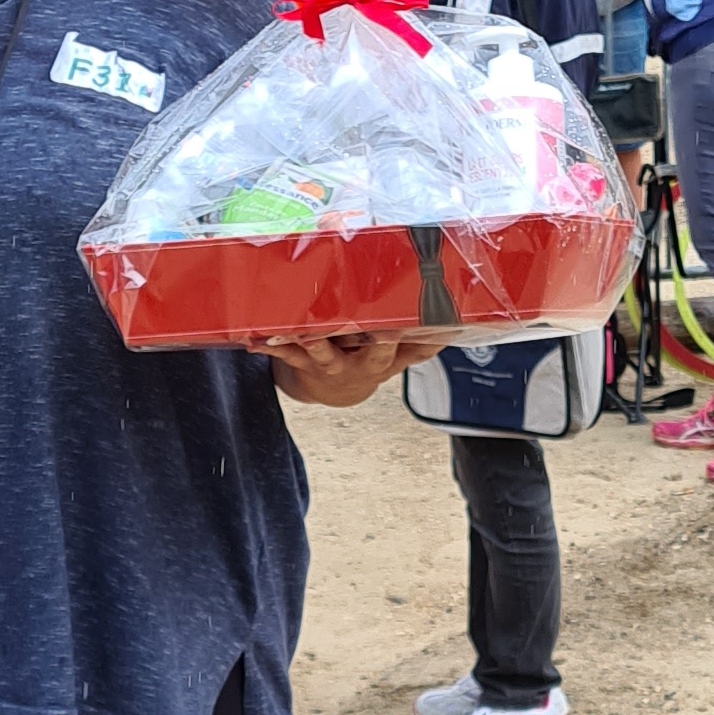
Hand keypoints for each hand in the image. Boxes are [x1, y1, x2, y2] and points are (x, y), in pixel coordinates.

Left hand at [264, 332, 448, 407]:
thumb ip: (421, 341)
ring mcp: (330, 365)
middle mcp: (359, 363)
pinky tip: (253, 340)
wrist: (335, 391)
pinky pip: (283, 355)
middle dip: (378, 339)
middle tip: (384, 328)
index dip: (418, 336)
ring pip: (323, 351)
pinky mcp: (301, 363)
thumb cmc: (369, 360)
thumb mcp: (398, 356)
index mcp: (384, 357)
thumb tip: (460, 322)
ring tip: (304, 330)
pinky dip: (268, 347)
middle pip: (372, 351)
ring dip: (313, 341)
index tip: (433, 323)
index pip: (408, 345)